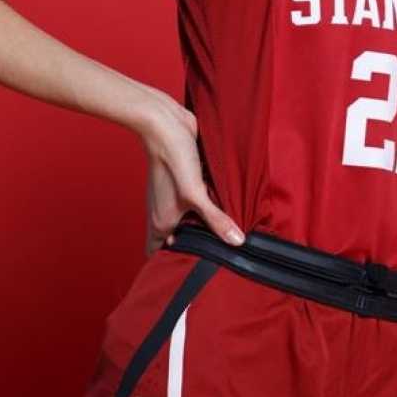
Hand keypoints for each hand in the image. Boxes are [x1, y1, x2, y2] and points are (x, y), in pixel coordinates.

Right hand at [136, 87, 242, 254]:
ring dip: (206, 224)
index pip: (160, 252)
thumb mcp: (197, 194)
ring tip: (230, 235)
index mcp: (162, 222)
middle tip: (221, 256)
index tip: (194, 272)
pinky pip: (200, 199)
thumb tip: (236, 242)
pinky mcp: (188, 181)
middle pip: (180, 238)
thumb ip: (215, 220)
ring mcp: (177, 197)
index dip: (171, 264)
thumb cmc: (173, 159)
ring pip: (191, 218)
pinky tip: (228, 205)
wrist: (166, 124)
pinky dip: (211, 204)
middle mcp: (166, 212)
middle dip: (197, 246)